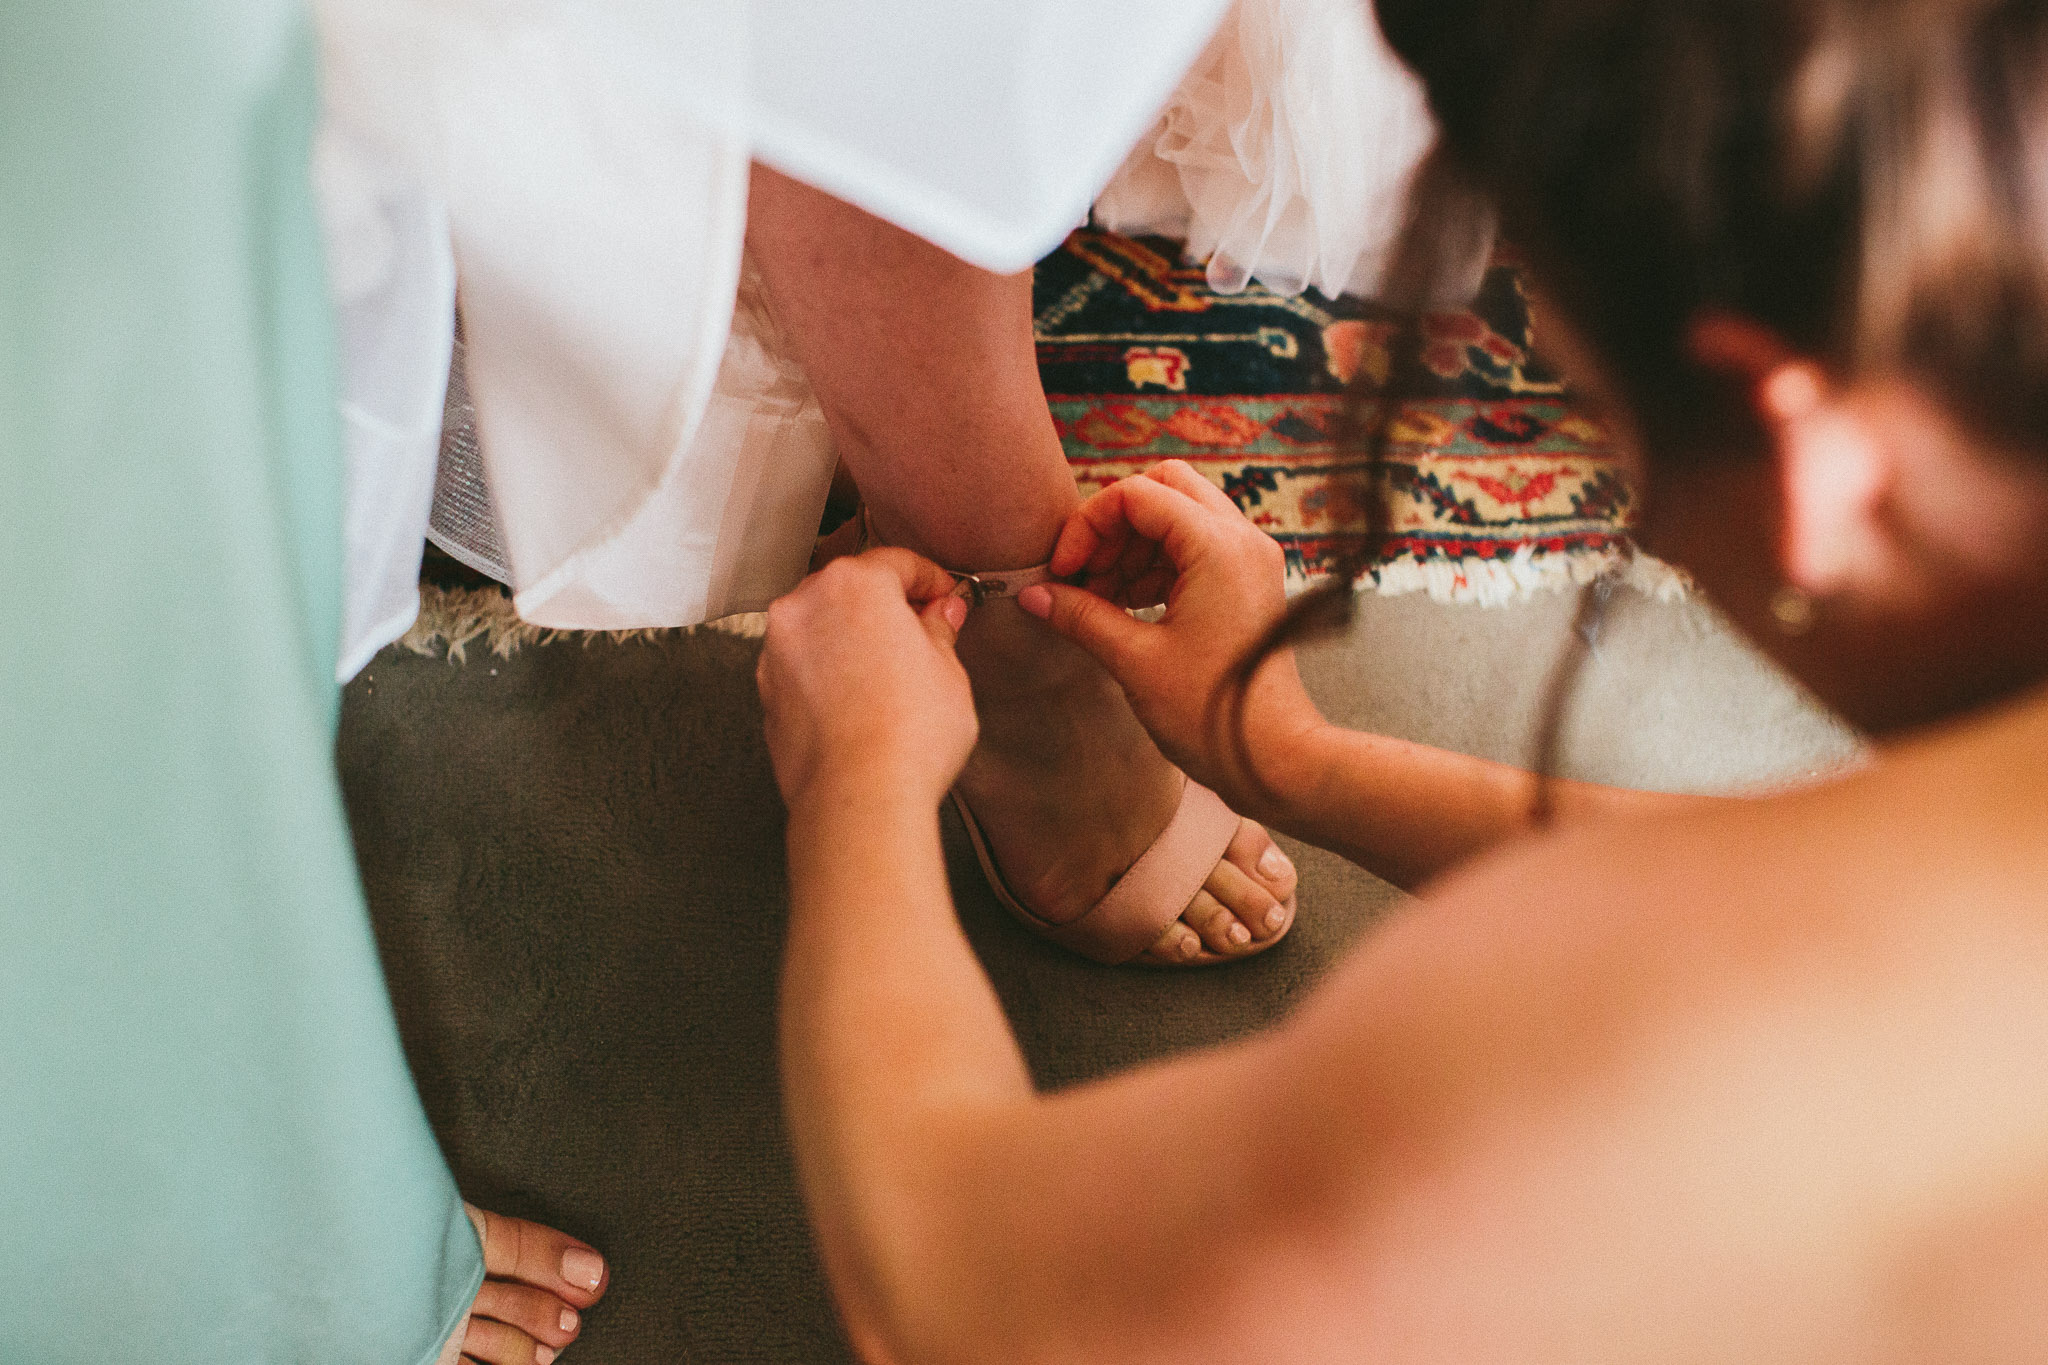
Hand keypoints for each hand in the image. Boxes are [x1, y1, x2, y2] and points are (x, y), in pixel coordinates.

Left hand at [758, 549, 977, 807]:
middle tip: (923, 634)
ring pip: (821, 627)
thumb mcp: (948, 672)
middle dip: (886, 607)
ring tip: (890, 675)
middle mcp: (804, 606)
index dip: (931, 580)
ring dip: (851, 638)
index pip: (898, 563)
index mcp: (854, 584)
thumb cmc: (909, 734)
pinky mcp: (765, 692)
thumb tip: (940, 614)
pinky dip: (827, 672)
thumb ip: (939, 630)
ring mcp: (777, 650)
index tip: (946, 598)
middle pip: (851, 589)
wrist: (858, 797)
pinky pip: (803, 666)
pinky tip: (858, 702)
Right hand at [1017, 461, 1322, 807]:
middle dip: (1113, 525)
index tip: (1063, 570)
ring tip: (1098, 598)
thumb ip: (1081, 617)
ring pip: (1178, 517)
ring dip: (1131, 548)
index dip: (1088, 525)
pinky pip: (1193, 550)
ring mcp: (1248, 560)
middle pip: (1163, 489)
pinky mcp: (1247, 584)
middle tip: (1083, 572)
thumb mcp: (1135, 661)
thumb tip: (1034, 595)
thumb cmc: (1213, 714)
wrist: (1274, 757)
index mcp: (1218, 546)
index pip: (1137, 494)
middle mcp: (1241, 540)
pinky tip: (1125, 607)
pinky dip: (1154, 567)